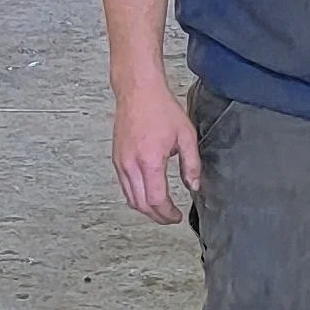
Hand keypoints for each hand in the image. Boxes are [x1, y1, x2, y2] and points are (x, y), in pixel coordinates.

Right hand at [113, 84, 203, 221]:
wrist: (138, 91)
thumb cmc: (161, 108)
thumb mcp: (186, 136)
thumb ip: (191, 165)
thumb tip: (194, 186)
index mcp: (149, 161)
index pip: (156, 200)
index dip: (167, 213)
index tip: (176, 217)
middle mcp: (130, 165)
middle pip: (140, 204)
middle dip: (156, 216)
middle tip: (170, 218)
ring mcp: (120, 162)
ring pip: (129, 198)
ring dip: (145, 208)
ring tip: (160, 209)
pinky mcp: (116, 158)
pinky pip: (124, 186)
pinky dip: (135, 196)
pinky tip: (147, 194)